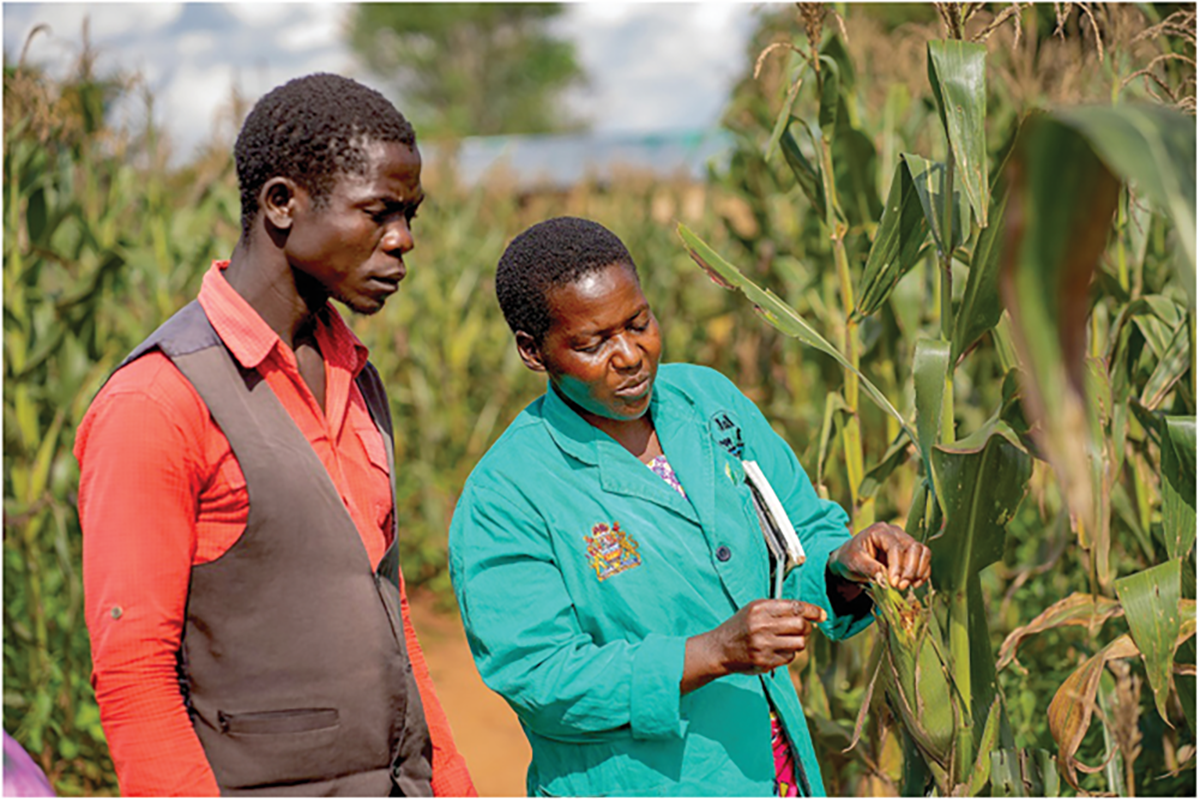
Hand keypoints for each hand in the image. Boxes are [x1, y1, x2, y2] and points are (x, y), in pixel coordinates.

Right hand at [682, 599, 826, 693]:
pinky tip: (777, 650)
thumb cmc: (740, 627)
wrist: (720, 649)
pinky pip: (790, 658)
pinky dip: (788, 654)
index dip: (812, 610)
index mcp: (760, 608)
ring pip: (799, 643)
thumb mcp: (754, 609)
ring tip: (788, 640)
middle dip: (807, 627)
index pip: (795, 607)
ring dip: (799, 642)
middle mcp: (762, 625)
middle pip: (800, 625)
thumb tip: (808, 615)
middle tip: (804, 628)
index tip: (821, 614)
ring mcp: (764, 645)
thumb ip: (778, 609)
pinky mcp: (765, 661)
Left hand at [829, 522, 930, 590]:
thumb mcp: (853, 562)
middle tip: (901, 587)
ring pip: (922, 552)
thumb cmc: (850, 557)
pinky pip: (923, 559)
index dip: (897, 566)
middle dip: (910, 570)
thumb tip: (884, 577)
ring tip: (909, 586)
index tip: (894, 583)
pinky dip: (922, 572)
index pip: (896, 547)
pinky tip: (914, 584)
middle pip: (913, 547)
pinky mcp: (909, 551)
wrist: (850, 558)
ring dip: (919, 571)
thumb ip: (869, 568)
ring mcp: (904, 540)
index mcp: (879, 531)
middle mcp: (895, 532)